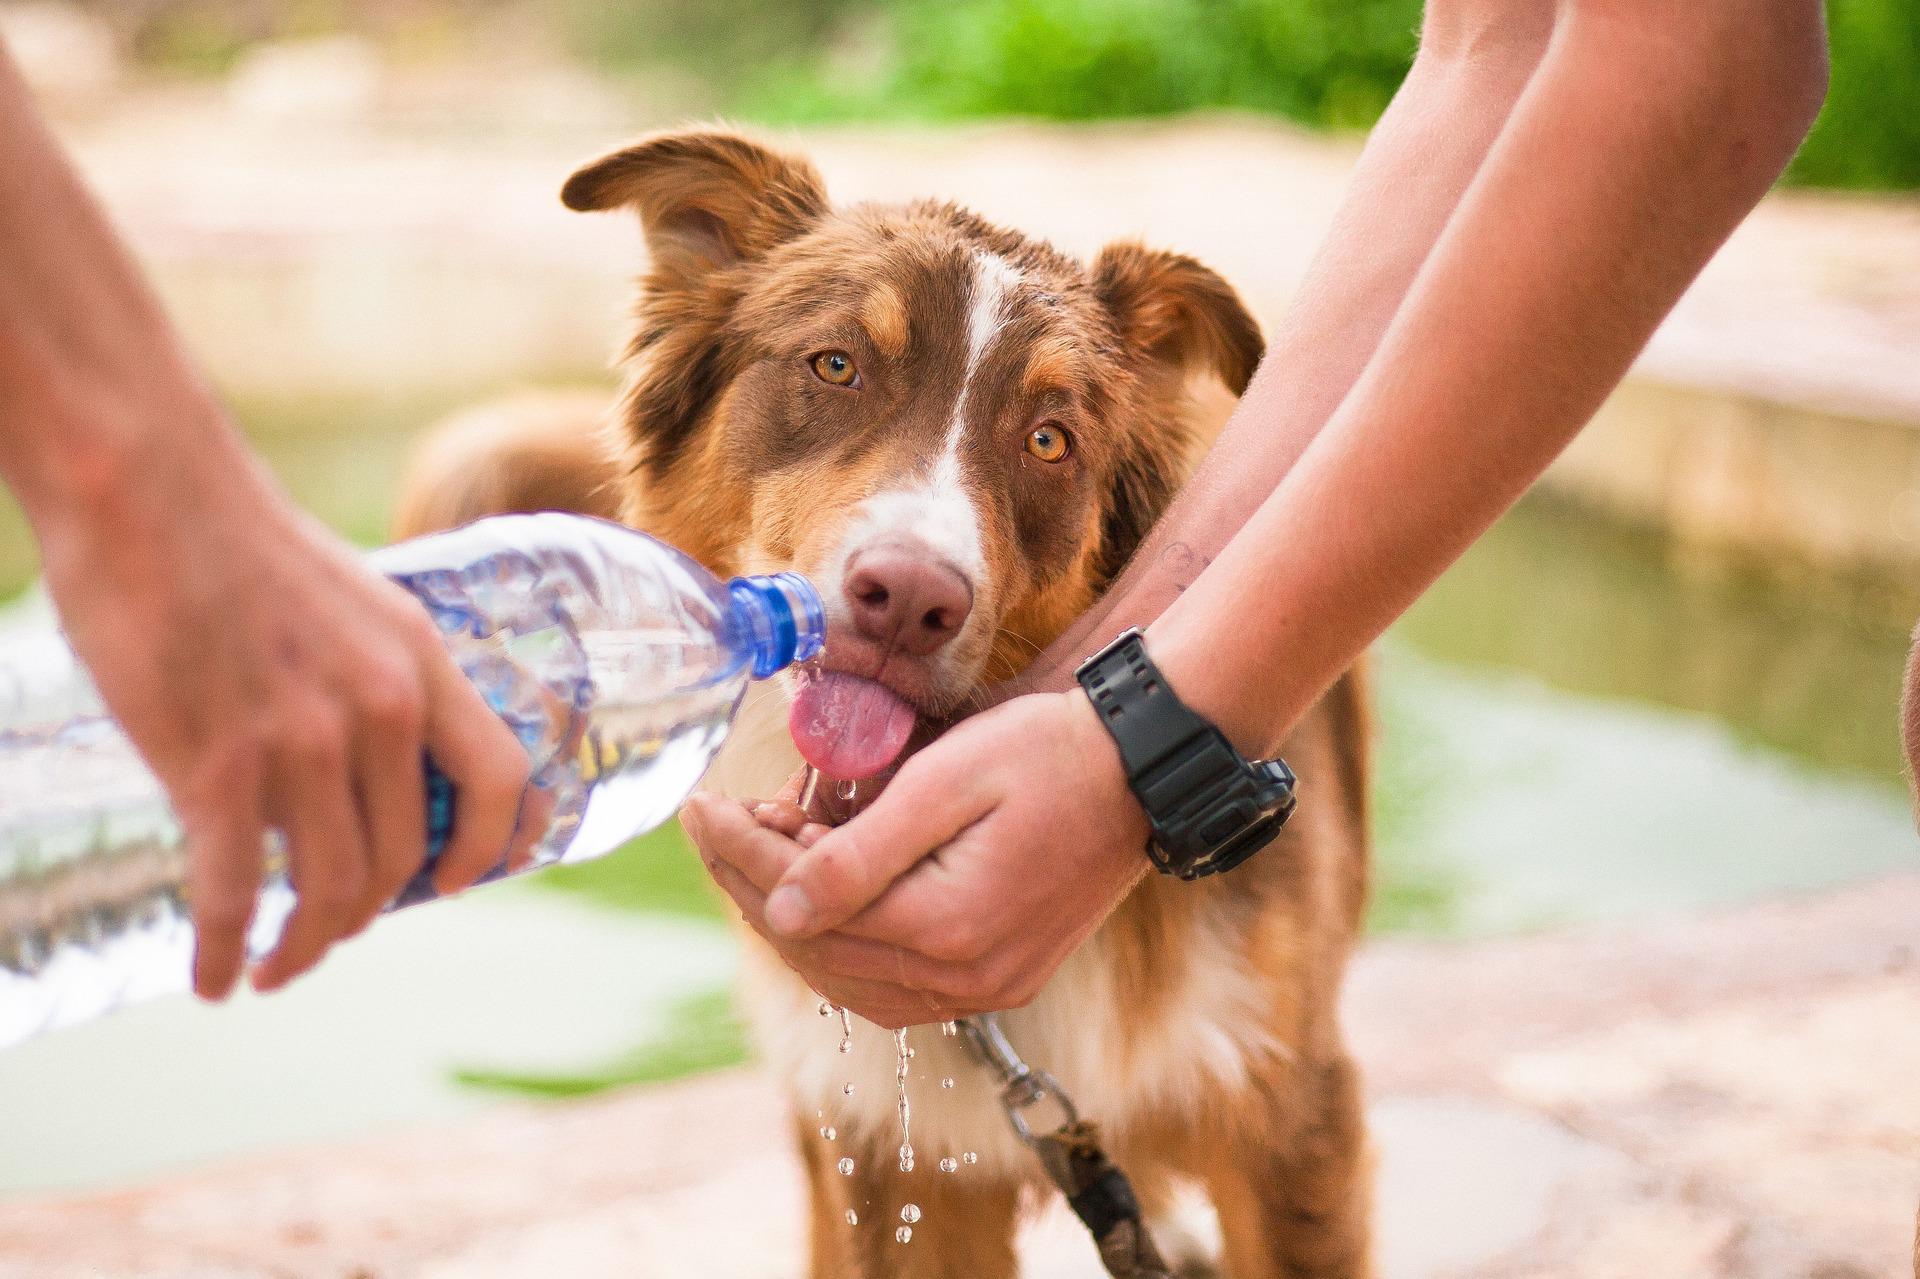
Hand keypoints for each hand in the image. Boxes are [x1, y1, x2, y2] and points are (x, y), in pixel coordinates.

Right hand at [35, 433, 534, 999]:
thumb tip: (370, 759)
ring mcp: (302, 741)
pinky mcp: (215, 766)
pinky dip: (225, 950)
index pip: (500, 777)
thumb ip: (376, 678)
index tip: (455, 884)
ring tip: (274, 966)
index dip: (491, 846)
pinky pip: (235, 893)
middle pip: (402, 856)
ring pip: (329, 888)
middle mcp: (378, 708)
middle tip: (328, 932)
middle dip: (367, 913)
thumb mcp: (355, 603)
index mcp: (420, 662)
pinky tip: (212, 977)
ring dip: (304, 947)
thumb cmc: (240, 543)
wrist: (148, 490)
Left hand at [683, 689, 1149, 1027]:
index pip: (805, 906)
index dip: (740, 854)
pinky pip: (894, 985)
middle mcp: (965, 979)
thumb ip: (859, 854)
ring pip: (849, 979)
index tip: (699, 806)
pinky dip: (844, 945)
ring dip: (794, 919)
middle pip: (819, 950)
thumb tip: (778, 909)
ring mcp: (987, 988)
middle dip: (754, 884)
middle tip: (721, 821)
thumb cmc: (1047, 754)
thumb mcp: (946, 782)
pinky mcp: (1000, 979)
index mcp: (947, 928)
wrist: (1141, 769)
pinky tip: (822, 896)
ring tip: (764, 849)